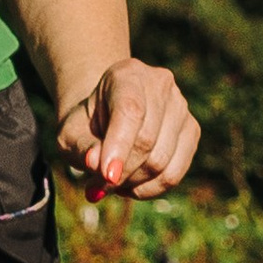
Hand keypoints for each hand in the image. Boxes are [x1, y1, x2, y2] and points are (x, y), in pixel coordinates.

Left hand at [58, 59, 198, 200]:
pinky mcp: (191, 131)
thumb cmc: (86, 125)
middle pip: (147, 140)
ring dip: (133, 183)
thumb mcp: (71, 134)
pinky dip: (150, 189)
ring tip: (112, 183)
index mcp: (127, 74)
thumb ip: (82, 147)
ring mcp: (181, 106)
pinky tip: (131, 185)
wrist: (105, 116)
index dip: (119, 146)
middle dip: (121, 172)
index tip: (106, 176)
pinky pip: (174, 173)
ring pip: (162, 161)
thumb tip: (96, 164)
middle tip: (99, 186)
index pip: (130, 111)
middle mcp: (160, 84)